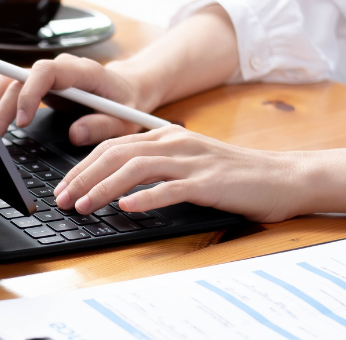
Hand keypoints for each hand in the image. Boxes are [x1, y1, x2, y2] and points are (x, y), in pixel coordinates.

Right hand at [0, 53, 145, 145]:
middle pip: (18, 78)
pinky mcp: (36, 83)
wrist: (126, 88)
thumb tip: (76, 134)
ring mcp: (45, 74)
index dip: (29, 93)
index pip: (45, 71)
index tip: (22, 120)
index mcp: (81, 71)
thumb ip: (102, 126)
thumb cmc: (126, 104)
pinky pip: (8, 85)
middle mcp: (58, 67)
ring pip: (7, 79)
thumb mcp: (124, 121)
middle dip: (1, 105)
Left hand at [53, 125, 304, 222]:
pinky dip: (146, 198)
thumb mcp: (187, 162)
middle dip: (83, 177)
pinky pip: (171, 188)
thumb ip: (155, 167)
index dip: (82, 167)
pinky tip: (127, 208)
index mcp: (165, 137)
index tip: (63, 188)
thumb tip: (115, 185)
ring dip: (103, 188)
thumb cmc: (232, 176)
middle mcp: (174, 143)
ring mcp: (192, 161)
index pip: (111, 147)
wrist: (282, 177)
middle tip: (63, 200)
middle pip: (115, 154)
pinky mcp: (209, 182)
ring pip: (135, 168)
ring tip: (84, 206)